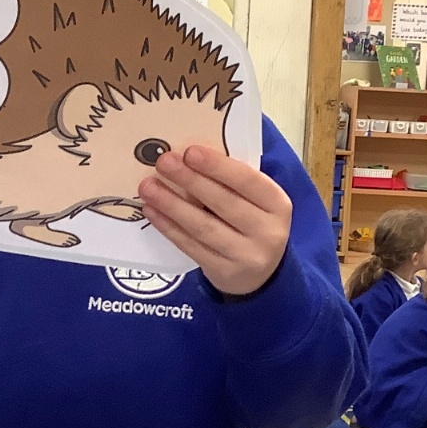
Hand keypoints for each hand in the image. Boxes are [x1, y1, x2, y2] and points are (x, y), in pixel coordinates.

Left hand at [138, 145, 292, 295]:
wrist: (261, 275)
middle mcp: (266, 231)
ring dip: (172, 204)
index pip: (248, 180)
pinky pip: (191, 246)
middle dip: (191, 180)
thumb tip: (188, 158)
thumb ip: (233, 182)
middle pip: (224, 202)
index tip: (190, 152)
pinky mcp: (224, 272)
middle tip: (164, 162)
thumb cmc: (253, 224)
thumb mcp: (257, 202)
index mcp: (278, 204)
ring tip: (148, 187)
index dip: (218, 166)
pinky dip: (169, 227)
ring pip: (203, 227)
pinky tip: (152, 211)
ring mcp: (246, 255)